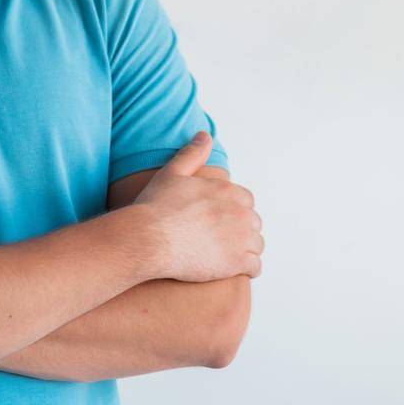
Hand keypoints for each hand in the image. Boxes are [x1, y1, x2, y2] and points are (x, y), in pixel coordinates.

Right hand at [131, 131, 262, 281]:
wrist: (147, 239)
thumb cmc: (156, 207)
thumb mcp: (173, 172)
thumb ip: (193, 153)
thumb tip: (205, 135)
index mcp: (229, 191)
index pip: (246, 201)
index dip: (234, 211)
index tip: (220, 221)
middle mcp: (240, 212)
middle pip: (253, 223)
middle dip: (241, 231)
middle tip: (221, 241)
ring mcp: (241, 238)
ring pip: (257, 245)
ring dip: (246, 250)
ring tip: (226, 256)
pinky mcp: (237, 262)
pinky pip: (256, 267)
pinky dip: (248, 268)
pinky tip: (233, 269)